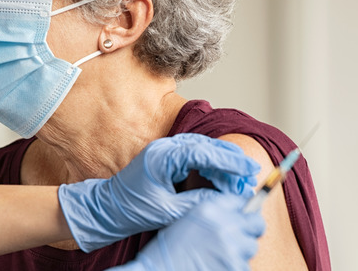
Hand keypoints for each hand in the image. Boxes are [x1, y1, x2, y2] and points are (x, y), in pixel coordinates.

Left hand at [58, 133, 259, 251]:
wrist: (108, 208)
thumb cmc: (132, 209)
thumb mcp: (169, 211)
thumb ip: (198, 202)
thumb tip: (227, 199)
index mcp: (162, 157)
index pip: (203, 152)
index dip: (229, 160)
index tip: (249, 169)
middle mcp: (164, 148)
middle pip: (206, 146)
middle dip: (230, 161)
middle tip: (249, 175)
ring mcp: (165, 150)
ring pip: (202, 149)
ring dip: (222, 163)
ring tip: (239, 180)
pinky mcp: (166, 157)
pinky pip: (194, 155)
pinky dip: (210, 165)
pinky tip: (221, 178)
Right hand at [110, 193, 264, 270]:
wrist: (159, 270)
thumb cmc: (168, 249)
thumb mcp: (188, 220)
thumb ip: (214, 214)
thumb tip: (240, 214)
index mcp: (210, 209)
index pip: (243, 202)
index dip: (245, 211)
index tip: (245, 216)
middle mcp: (224, 225)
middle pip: (257, 224)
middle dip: (250, 230)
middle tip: (238, 237)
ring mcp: (232, 248)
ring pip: (251, 247)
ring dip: (240, 252)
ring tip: (218, 256)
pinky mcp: (235, 267)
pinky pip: (245, 266)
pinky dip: (233, 267)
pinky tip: (216, 266)